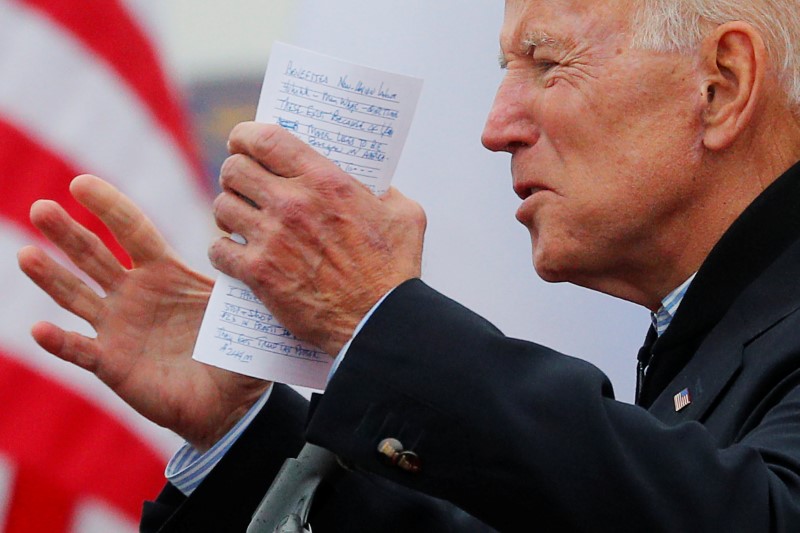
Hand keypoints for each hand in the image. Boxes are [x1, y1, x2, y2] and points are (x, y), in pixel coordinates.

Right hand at [18, 175, 269, 450]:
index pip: (132, 230)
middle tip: (41, 208)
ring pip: (77, 296)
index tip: (81, 184)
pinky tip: (40, 329)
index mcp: (165, 272)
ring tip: (26, 255)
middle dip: (68, 233)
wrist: (229, 402)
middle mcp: (134, 293)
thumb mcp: (241, 306)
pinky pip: (81, 350)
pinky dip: (61, 342)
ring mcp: (118, 327)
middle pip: (95, 255)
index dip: (108, 207)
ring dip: (51, 277)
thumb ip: (244, 274)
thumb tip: (261, 235)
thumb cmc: (233, 348)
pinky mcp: (111, 363)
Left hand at [209, 122, 426, 354]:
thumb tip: (376, 187)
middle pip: (234, 170)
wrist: (378, 320)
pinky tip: (235, 253)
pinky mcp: (258, 274)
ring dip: (228, 212)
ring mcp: (271, 238)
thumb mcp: (404, 215)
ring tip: (240, 220)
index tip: (242, 142)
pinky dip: (224, 250)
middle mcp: (292, 203)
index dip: (245, 136)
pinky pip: (219, 250)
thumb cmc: (394, 271)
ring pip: (222, 208)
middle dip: (234, 174)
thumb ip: (386, 192)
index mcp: (325, 181)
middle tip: (243, 185)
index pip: (266, 139)